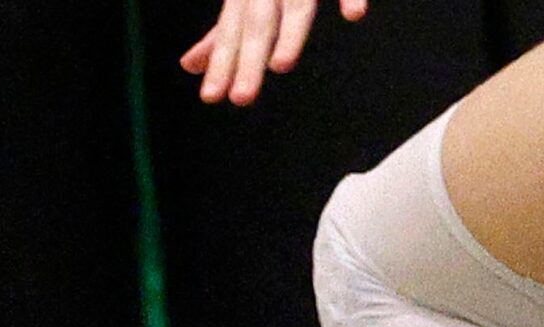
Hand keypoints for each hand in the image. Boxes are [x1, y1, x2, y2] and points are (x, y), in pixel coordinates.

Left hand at [181, 0, 366, 104]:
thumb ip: (223, 31)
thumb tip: (188, 65)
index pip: (230, 30)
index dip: (221, 62)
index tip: (210, 97)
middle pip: (259, 21)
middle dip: (248, 58)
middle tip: (241, 99)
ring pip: (296, 2)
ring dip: (290, 32)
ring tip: (281, 65)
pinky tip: (354, 15)